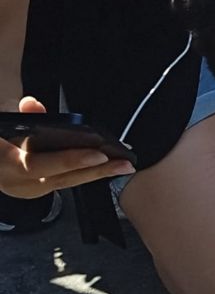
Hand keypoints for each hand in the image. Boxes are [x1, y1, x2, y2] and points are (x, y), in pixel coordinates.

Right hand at [0, 96, 134, 198]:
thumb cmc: (1, 138)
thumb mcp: (4, 125)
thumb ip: (20, 115)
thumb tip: (32, 103)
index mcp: (6, 163)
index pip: (37, 165)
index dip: (68, 160)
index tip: (98, 154)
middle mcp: (17, 182)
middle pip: (61, 178)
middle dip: (95, 171)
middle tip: (122, 163)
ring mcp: (27, 189)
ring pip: (67, 183)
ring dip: (98, 175)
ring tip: (124, 166)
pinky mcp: (38, 190)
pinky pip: (66, 182)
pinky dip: (88, 174)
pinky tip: (109, 168)